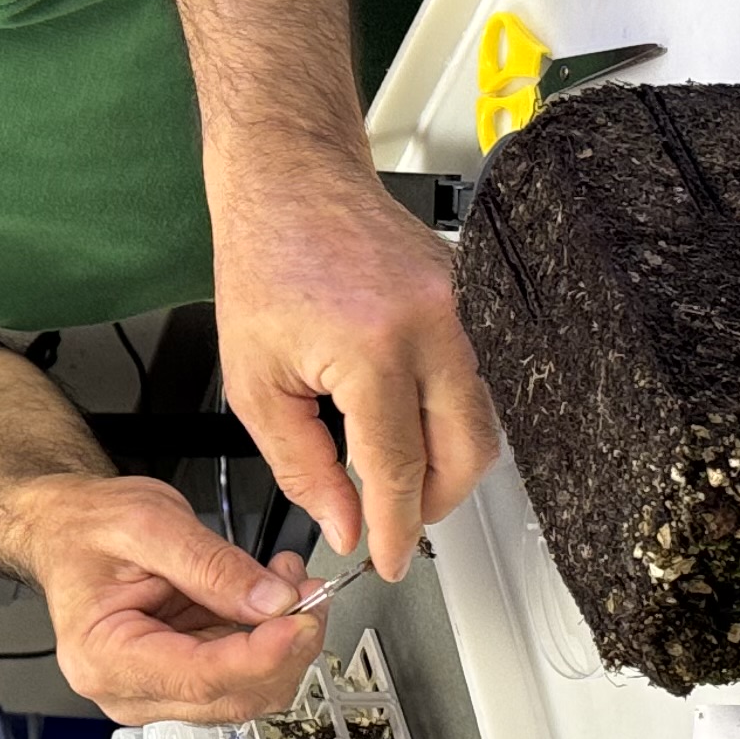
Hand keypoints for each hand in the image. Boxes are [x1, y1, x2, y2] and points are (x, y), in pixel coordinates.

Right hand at [4, 473, 328, 722]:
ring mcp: (158, 693)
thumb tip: (274, 602)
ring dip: (283, 644)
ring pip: (247, 692)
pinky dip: (270, 640)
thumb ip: (214, 565)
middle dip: (284, 648)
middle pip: (232, 697)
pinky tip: (271, 598)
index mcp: (104, 658)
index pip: (200, 677)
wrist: (69, 533)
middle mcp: (129, 691)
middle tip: (309, 592)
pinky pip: (243, 675)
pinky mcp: (184, 683)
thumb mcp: (150, 523)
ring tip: (289, 583)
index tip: (302, 622)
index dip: (262, 655)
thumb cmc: (89, 530)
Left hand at [206, 151, 500, 582]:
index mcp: (375, 348)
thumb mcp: (256, 381)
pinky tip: (406, 422)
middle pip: (470, 452)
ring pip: (484, 418)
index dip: (394, 528)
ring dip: (445, 461)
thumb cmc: (265, 258)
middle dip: (435, 502)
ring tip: (394, 475)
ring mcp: (463, 307)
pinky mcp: (469, 296)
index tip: (385, 561)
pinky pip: (476, 377)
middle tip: (394, 520)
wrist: (291, 177)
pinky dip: (448, 414)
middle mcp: (435, 326)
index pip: (400, 468)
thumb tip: (344, 522)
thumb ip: (302, 465)